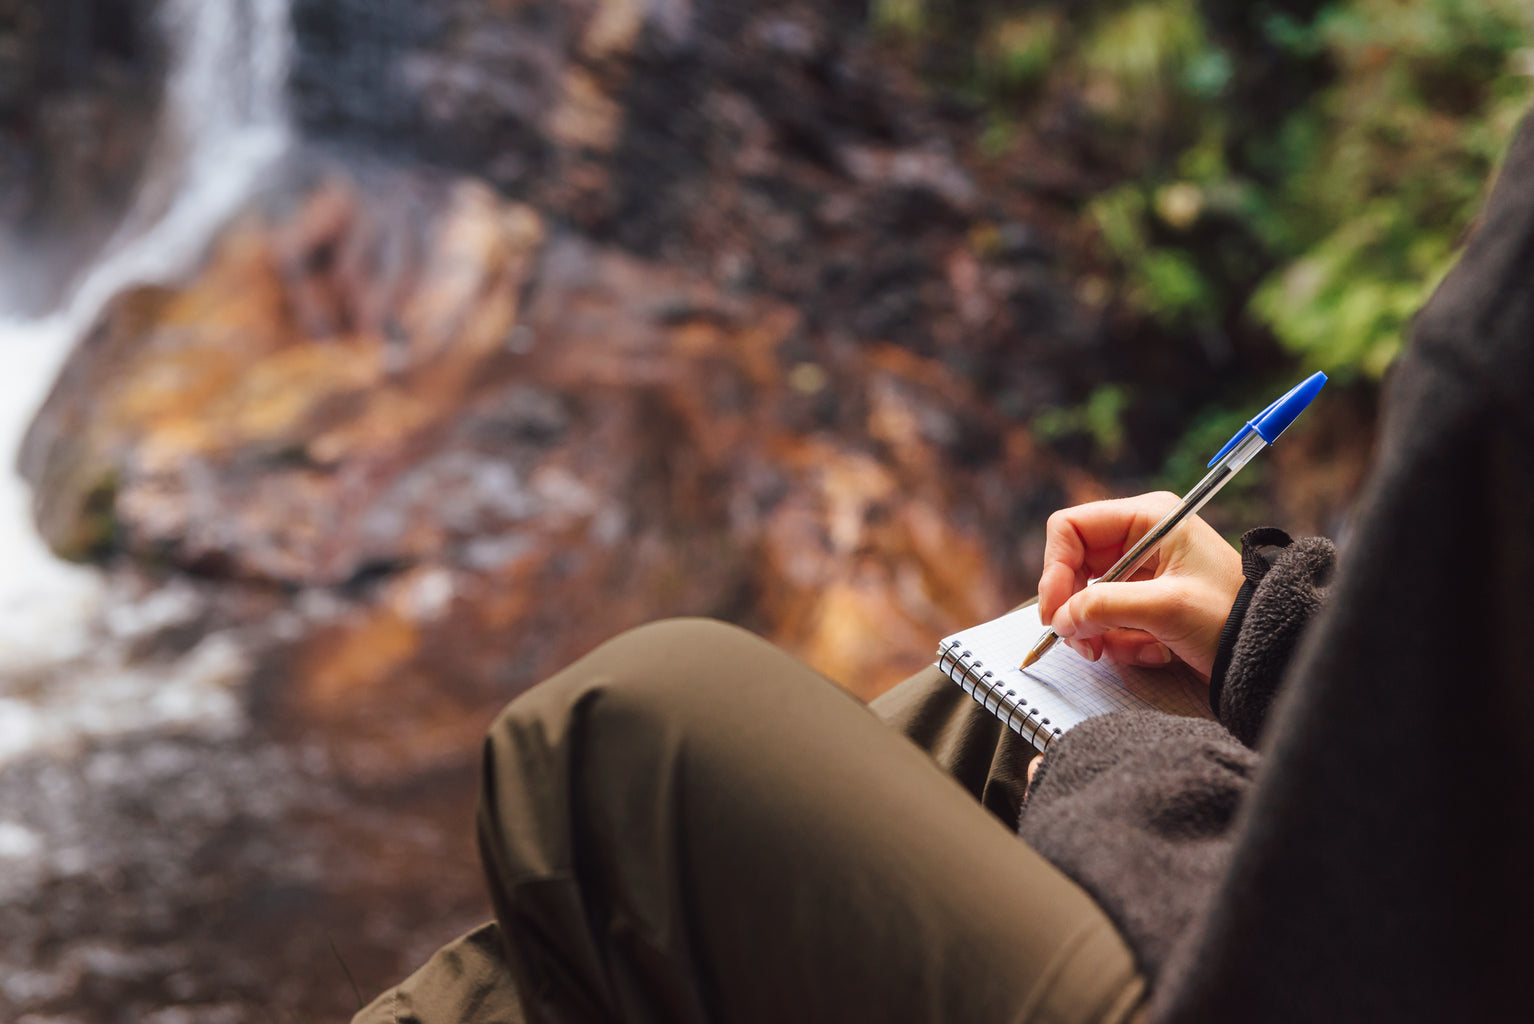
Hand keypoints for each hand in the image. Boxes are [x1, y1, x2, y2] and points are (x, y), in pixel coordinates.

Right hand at [1035, 492, 1243, 679]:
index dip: (1054, 570)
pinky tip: (1155, 650)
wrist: (1270, 648)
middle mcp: (1139, 537)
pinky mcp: (1144, 599)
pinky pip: (1108, 619)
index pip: (1070, 528)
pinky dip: (1122, 642)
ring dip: (1103, 632)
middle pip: (1073, 567)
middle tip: (1084, 645)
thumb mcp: (1166, 608)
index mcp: (1147, 517)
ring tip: (1137, 649)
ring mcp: (1141, 570)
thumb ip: (1105, 607)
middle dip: (1077, 609)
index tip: (1056, 612)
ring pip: (1087, 599)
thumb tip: (1061, 619)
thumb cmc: (1231, 615)